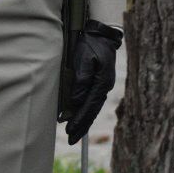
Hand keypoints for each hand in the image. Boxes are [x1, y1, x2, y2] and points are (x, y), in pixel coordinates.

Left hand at [64, 20, 122, 143]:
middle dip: (81, 125)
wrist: (100, 33)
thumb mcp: (83, 59)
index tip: (70, 131)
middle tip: (71, 139)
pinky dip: (83, 109)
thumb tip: (75, 101)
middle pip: (91, 110)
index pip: (88, 107)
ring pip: (91, 106)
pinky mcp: (99, 81)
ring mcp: (102, 84)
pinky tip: (77, 114)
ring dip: (82, 119)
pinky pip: (91, 99)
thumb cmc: (89, 45)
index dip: (79, 120)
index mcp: (101, 83)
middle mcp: (103, 86)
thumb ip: (79, 80)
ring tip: (72, 131)